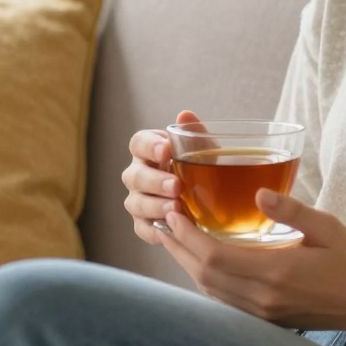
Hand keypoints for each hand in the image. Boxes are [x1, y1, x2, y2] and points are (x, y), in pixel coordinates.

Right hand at [121, 109, 199, 245]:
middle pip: (134, 176)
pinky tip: (171, 230)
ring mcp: (138, 199)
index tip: (166, 150)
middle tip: (176, 186)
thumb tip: (185, 115)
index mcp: (148, 150)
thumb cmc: (202, 167)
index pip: (138, 143)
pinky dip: (155, 230)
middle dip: (155, 181)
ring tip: (177, 209)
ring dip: (155, 206)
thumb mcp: (204, 150)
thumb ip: (195, 134)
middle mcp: (138, 174)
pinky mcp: (143, 223)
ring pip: (135, 203)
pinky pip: (142, 228)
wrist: (211, 200)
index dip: (148, 146)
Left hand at [155, 187, 345, 332]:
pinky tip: (202, 262)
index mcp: (276, 273)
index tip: (173, 214)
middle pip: (204, 275)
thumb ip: (292, 211)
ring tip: (175, 238)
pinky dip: (206, 280)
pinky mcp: (267, 320)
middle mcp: (263, 297)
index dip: (188, 236)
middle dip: (179, 248)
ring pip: (210, 291)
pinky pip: (224, 301)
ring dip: (188, 264)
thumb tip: (258, 193)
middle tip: (164, 222)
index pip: (215, 257)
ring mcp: (263, 313)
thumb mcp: (328, 228)